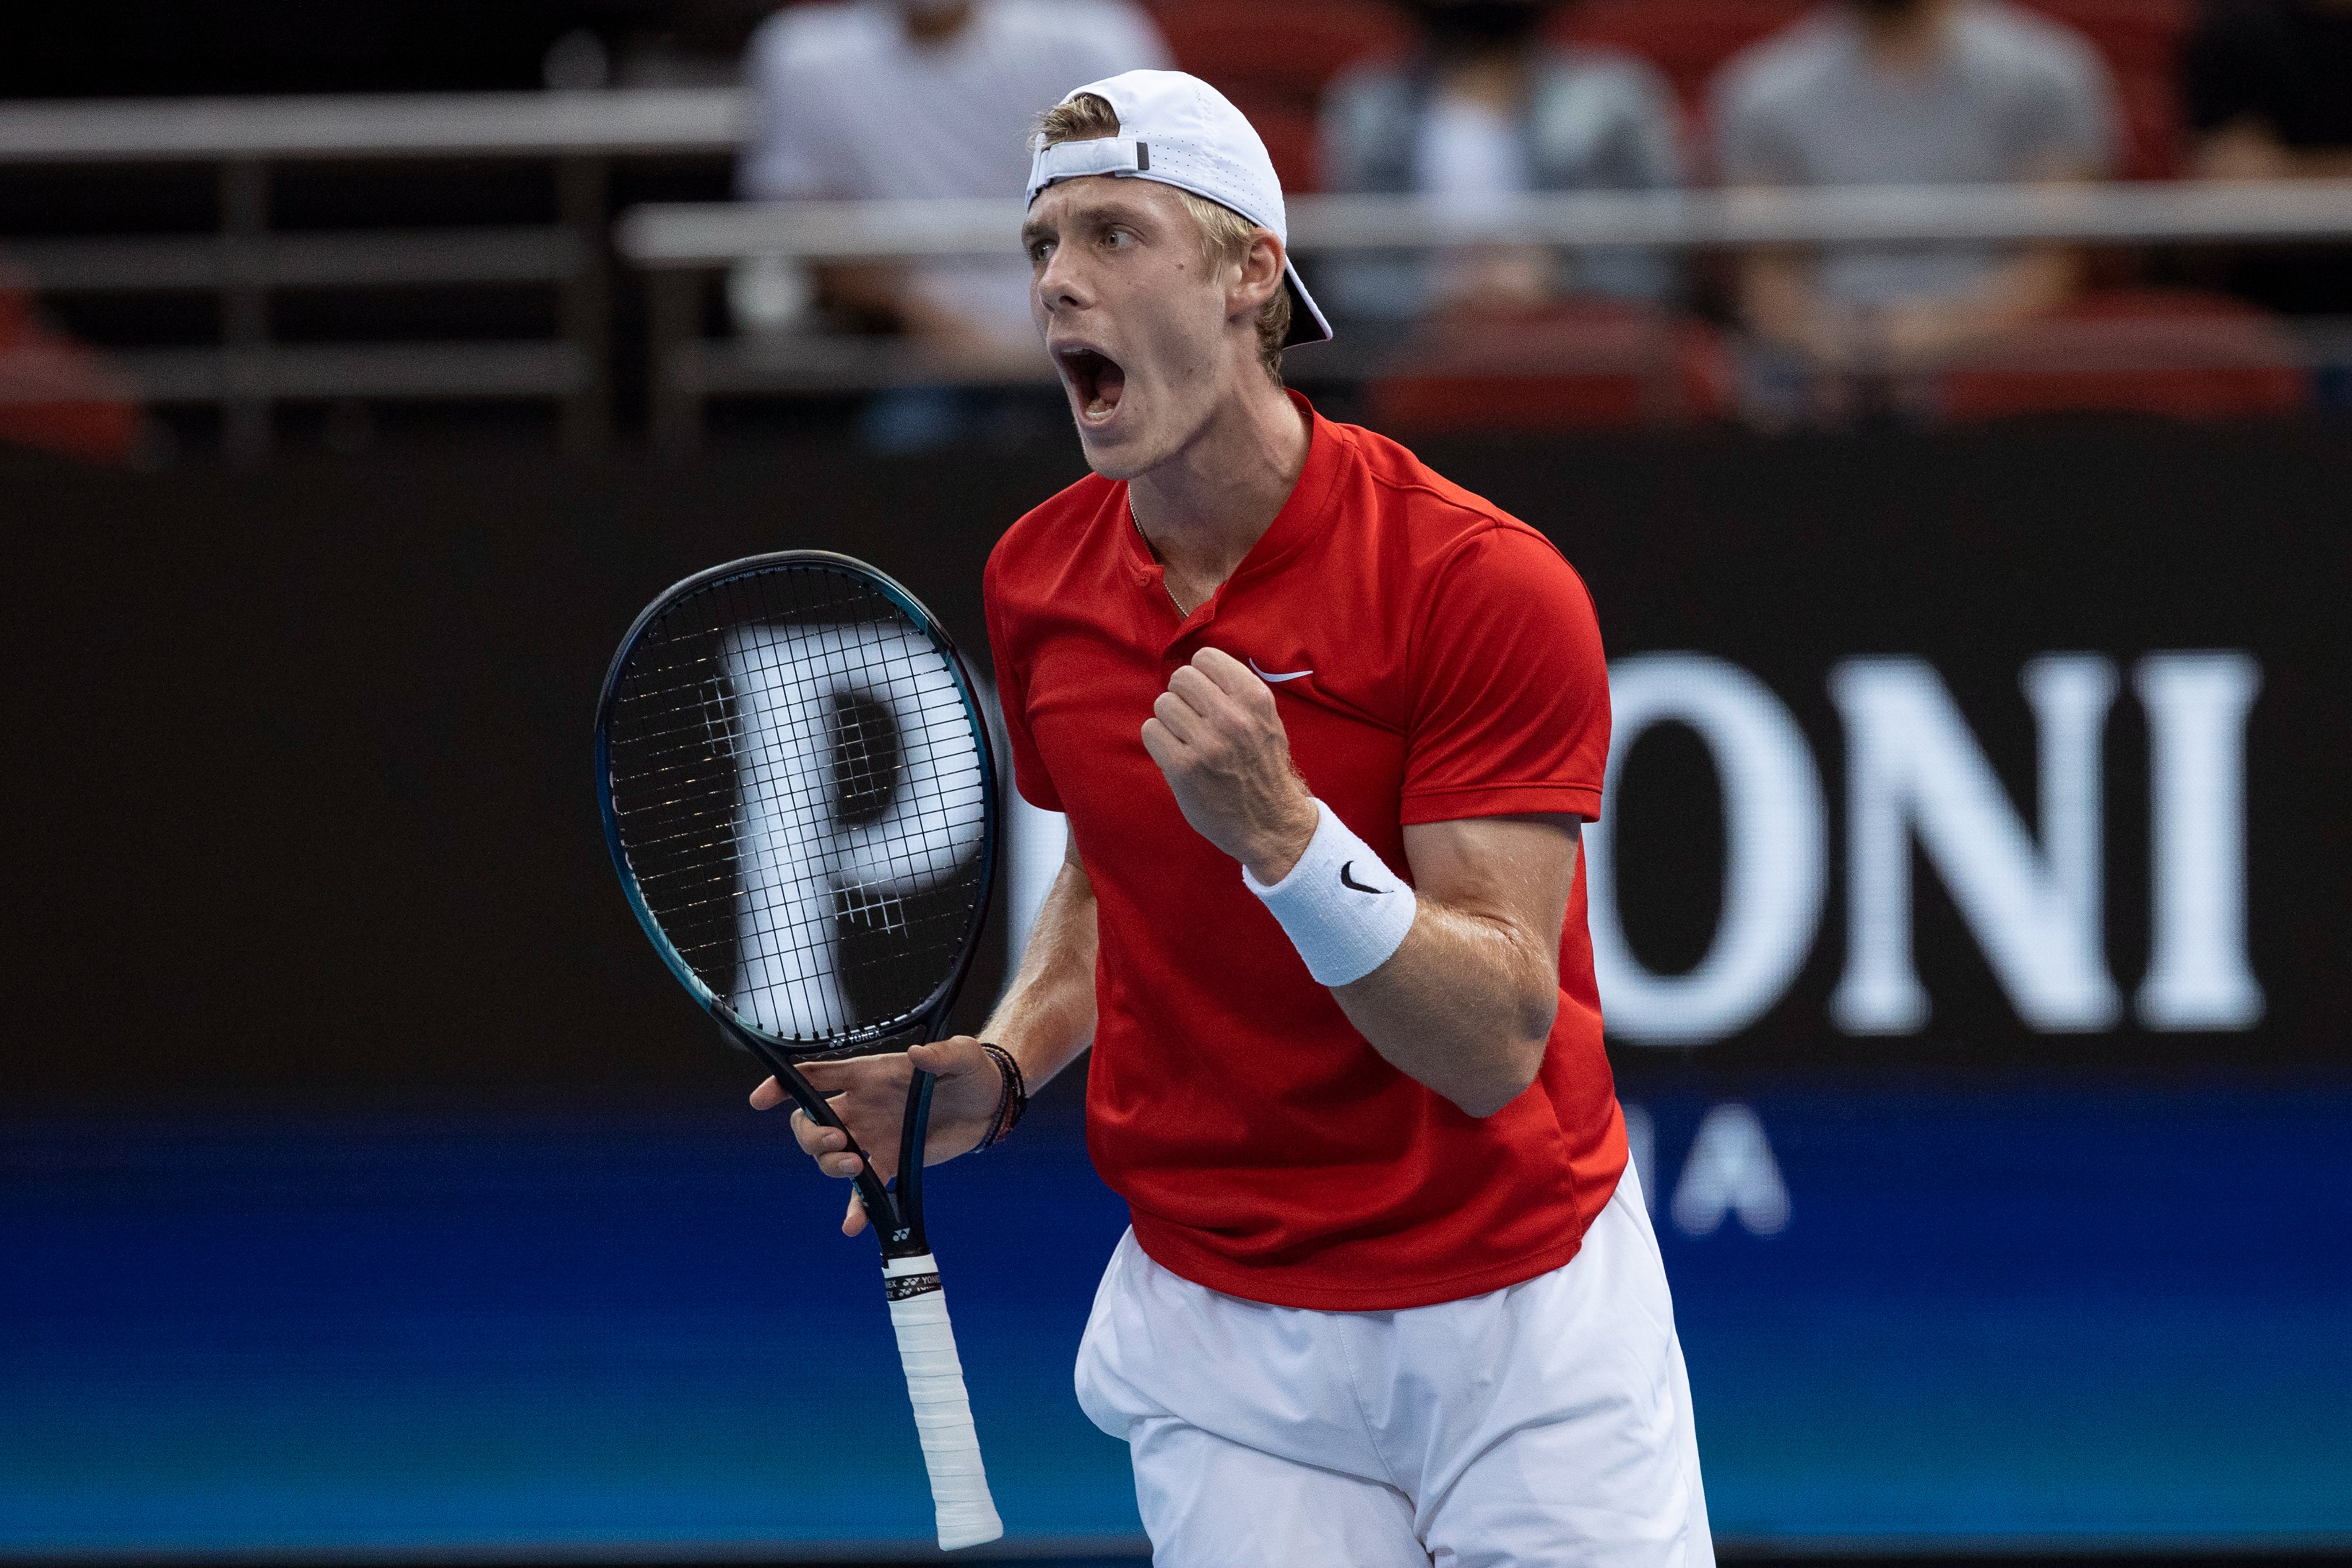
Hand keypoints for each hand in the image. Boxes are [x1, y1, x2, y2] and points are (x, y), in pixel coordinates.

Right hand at [752, 1035, 1004, 1236]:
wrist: (989, 1102)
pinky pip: (864, 1192)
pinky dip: (856, 1210)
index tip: (762, 1099)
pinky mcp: (890, 1165)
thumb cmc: (971, 1068)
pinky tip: (853, 1227)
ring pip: (829, 1156)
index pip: (814, 1077)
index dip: (783, 1085)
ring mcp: (872, 1138)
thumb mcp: (963, 1055)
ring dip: (830, 1165)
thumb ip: (942, 1056)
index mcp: (868, 1074)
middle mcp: (861, 1107)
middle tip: (838, 1141)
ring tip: (856, 1167)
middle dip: (810, 1135)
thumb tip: (919, 1056)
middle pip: (811, 1122)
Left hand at [1139, 647, 1319, 881]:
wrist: (1270, 823)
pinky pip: (1151, 731)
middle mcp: (1232, 717)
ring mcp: (1207, 744)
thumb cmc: (1263, 767)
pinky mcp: (1184, 768)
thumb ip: (1236, 691)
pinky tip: (1175, 754)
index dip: (1199, 674)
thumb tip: (1196, 666)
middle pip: (1180, 678)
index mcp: (1255, 699)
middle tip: (1192, 718)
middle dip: (1182, 696)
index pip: (1205, 658)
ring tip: (1186, 739)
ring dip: (1170, 721)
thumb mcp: (1266, 720)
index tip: (1204, 694)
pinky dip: (1159, 741)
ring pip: (1163, 704)